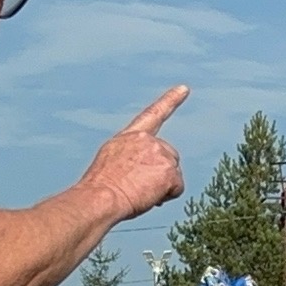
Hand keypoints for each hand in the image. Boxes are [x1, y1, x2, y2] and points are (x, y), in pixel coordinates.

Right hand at [80, 87, 189, 221]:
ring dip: (161, 186)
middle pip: (169, 157)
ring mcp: (160, 153)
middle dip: (160, 173)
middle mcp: (146, 140)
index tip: (184, 89)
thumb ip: (131, 159)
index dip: (170, 101)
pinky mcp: (169, 170)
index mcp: (129, 136)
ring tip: (139, 192)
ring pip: (173, 174)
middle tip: (138, 186)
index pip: (153, 115)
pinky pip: (177, 188)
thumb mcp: (112, 164)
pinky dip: (167, 196)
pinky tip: (148, 196)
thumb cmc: (101, 188)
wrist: (101, 197)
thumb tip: (145, 175)